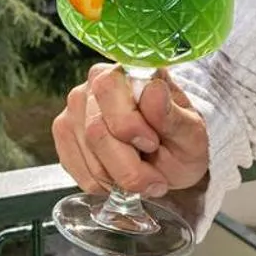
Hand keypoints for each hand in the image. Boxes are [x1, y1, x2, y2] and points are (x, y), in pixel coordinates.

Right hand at [51, 63, 209, 198]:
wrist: (170, 159)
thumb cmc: (180, 141)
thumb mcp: (191, 133)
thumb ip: (172, 115)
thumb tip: (153, 90)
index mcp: (129, 72)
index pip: (109, 88)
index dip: (129, 124)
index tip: (153, 144)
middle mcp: (96, 83)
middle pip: (96, 130)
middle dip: (128, 165)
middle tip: (154, 179)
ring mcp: (76, 109)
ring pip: (87, 153)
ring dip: (118, 177)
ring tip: (141, 177)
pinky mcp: (65, 134)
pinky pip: (76, 168)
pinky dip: (102, 183)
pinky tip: (120, 177)